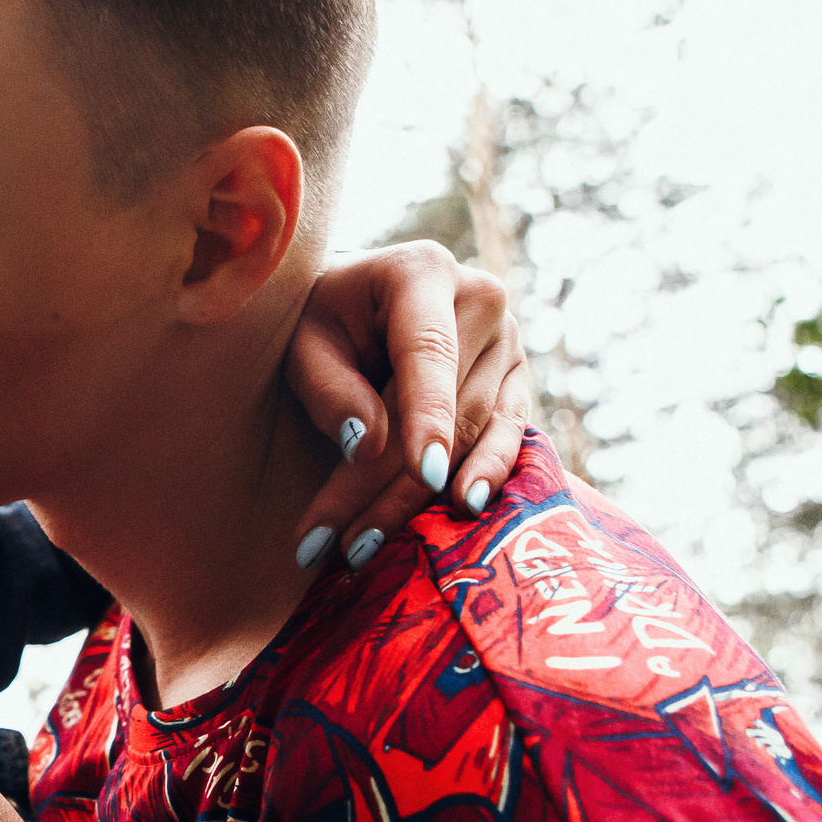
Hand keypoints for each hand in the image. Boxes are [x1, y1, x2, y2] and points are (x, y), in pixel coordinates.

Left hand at [284, 242, 535, 568]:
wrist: (355, 302)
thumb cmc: (320, 321)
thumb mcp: (303, 344)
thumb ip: (330, 389)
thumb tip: (368, 445)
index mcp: (423, 273)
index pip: (428, 354)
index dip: (427, 417)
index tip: (423, 473)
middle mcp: (482, 299)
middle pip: (448, 409)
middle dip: (393, 485)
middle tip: (344, 546)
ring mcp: (509, 341)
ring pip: (476, 433)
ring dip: (422, 499)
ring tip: (365, 548)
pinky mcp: (518, 381)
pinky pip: (509, 436)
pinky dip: (486, 478)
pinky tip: (465, 513)